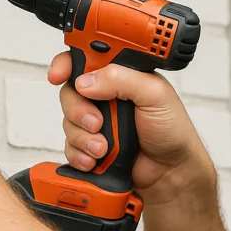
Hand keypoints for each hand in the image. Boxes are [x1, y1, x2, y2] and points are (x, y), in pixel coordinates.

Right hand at [47, 53, 211, 205]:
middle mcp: (105, 95)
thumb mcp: (155, 94)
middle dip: (78, 109)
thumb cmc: (172, 130)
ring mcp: (96, 120)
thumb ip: (121, 79)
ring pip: (68, 121)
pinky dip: (79, 154)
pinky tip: (95, 159)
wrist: (171, 172)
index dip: (67, 64)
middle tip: (97, 123)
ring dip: (82, 137)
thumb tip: (86, 81)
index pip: (86, 58)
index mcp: (120, 74)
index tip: (59, 75)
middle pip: (70, 91)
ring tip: (104, 147)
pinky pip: (69, 146)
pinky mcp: (89, 145)